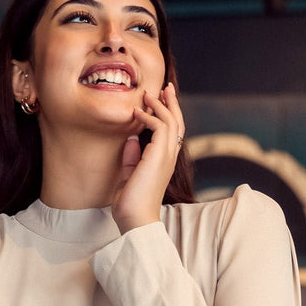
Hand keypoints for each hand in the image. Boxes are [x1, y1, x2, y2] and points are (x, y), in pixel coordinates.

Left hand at [111, 84, 184, 233]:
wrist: (135, 218)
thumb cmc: (131, 203)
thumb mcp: (128, 175)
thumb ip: (131, 157)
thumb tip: (130, 139)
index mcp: (164, 161)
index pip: (171, 132)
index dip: (167, 114)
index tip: (159, 100)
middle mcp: (169, 157)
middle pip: (177, 122)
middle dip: (171, 103)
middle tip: (165, 87)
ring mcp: (167, 156)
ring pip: (172, 121)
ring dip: (160, 105)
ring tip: (148, 94)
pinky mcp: (159, 156)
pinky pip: (160, 127)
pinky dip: (149, 116)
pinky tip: (137, 113)